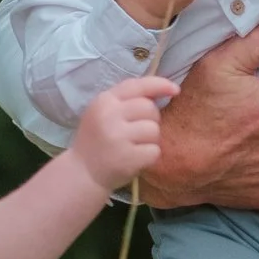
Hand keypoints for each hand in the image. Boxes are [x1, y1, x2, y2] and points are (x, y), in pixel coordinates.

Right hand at [67, 76, 177, 191]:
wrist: (83, 173)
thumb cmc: (97, 140)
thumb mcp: (103, 112)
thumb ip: (127, 99)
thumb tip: (162, 91)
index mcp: (104, 101)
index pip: (138, 85)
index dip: (160, 85)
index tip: (175, 90)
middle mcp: (110, 116)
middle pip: (150, 108)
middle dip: (150, 119)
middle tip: (136, 132)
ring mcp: (118, 137)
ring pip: (154, 130)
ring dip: (150, 140)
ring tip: (133, 146)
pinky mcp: (128, 158)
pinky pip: (155, 151)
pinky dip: (149, 156)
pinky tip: (134, 158)